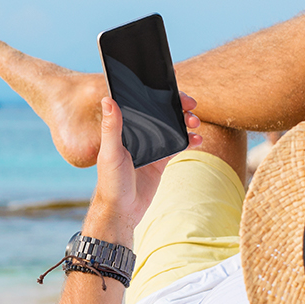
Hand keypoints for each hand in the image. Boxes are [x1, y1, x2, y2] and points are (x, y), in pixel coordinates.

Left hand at [84, 94, 200, 246]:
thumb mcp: (111, 153)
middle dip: (178, 107)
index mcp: (124, 128)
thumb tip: (107, 99)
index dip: (159, 95)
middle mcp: (137, 135)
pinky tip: (197, 140)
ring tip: (195, 123)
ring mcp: (151, 147)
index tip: (174, 92)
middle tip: (191, 106)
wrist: (122, 211)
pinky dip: (189, 140)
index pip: (142, 104)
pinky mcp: (160, 160)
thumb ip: (111, 128)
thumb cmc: (111, 182)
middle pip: (161, 113)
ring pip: (172, 127)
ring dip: (186, 122)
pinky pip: (178, 145)